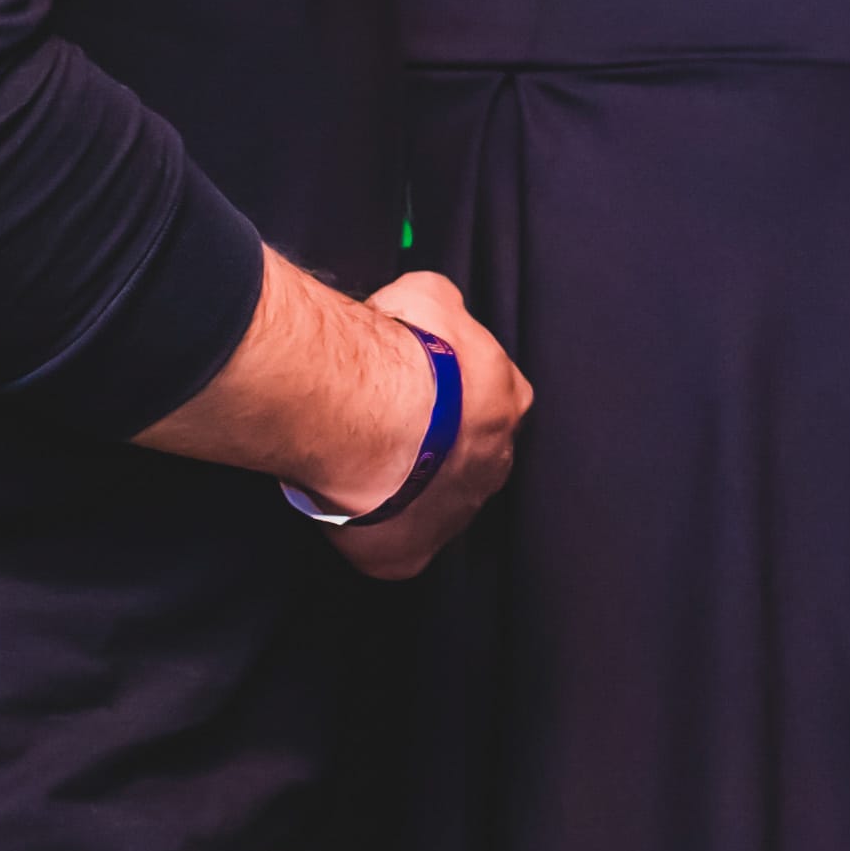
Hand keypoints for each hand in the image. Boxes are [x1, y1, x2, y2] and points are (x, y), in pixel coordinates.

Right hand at [322, 269, 527, 581]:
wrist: (370, 420)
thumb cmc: (401, 358)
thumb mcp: (428, 297)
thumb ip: (436, 304)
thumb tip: (424, 304)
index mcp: (506, 402)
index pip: (485, 400)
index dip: (445, 394)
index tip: (409, 387)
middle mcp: (493, 464)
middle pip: (462, 456)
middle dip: (428, 446)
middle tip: (380, 429)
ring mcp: (456, 514)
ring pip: (428, 502)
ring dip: (398, 489)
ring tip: (355, 466)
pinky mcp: (411, 554)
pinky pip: (390, 546)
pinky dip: (366, 531)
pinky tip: (343, 506)